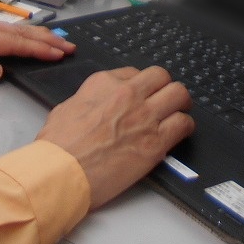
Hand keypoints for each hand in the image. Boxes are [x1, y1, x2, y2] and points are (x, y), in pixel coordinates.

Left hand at [0, 8, 75, 79]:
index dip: (37, 50)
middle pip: (16, 33)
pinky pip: (0, 29)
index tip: (60, 54)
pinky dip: (19, 33)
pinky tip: (24, 36)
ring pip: (10, 30)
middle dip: (45, 40)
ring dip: (35, 36)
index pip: (11, 44)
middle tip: (70, 47)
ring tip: (56, 41)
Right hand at [37, 66, 193, 209]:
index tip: (141, 96)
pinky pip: (183, 123)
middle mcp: (127, 94)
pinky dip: (185, 127)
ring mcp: (143, 116)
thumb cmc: (58, 146)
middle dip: (165, 87)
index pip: (134, 73)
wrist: (61, 171)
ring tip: (177, 113)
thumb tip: (98, 105)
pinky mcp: (155, 142)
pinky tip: (178, 132)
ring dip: (180, 104)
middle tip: (165, 99)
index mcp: (104, 83)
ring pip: (179, 94)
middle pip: (161, 76)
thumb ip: (90, 100)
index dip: (140, 86)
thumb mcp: (68, 107)